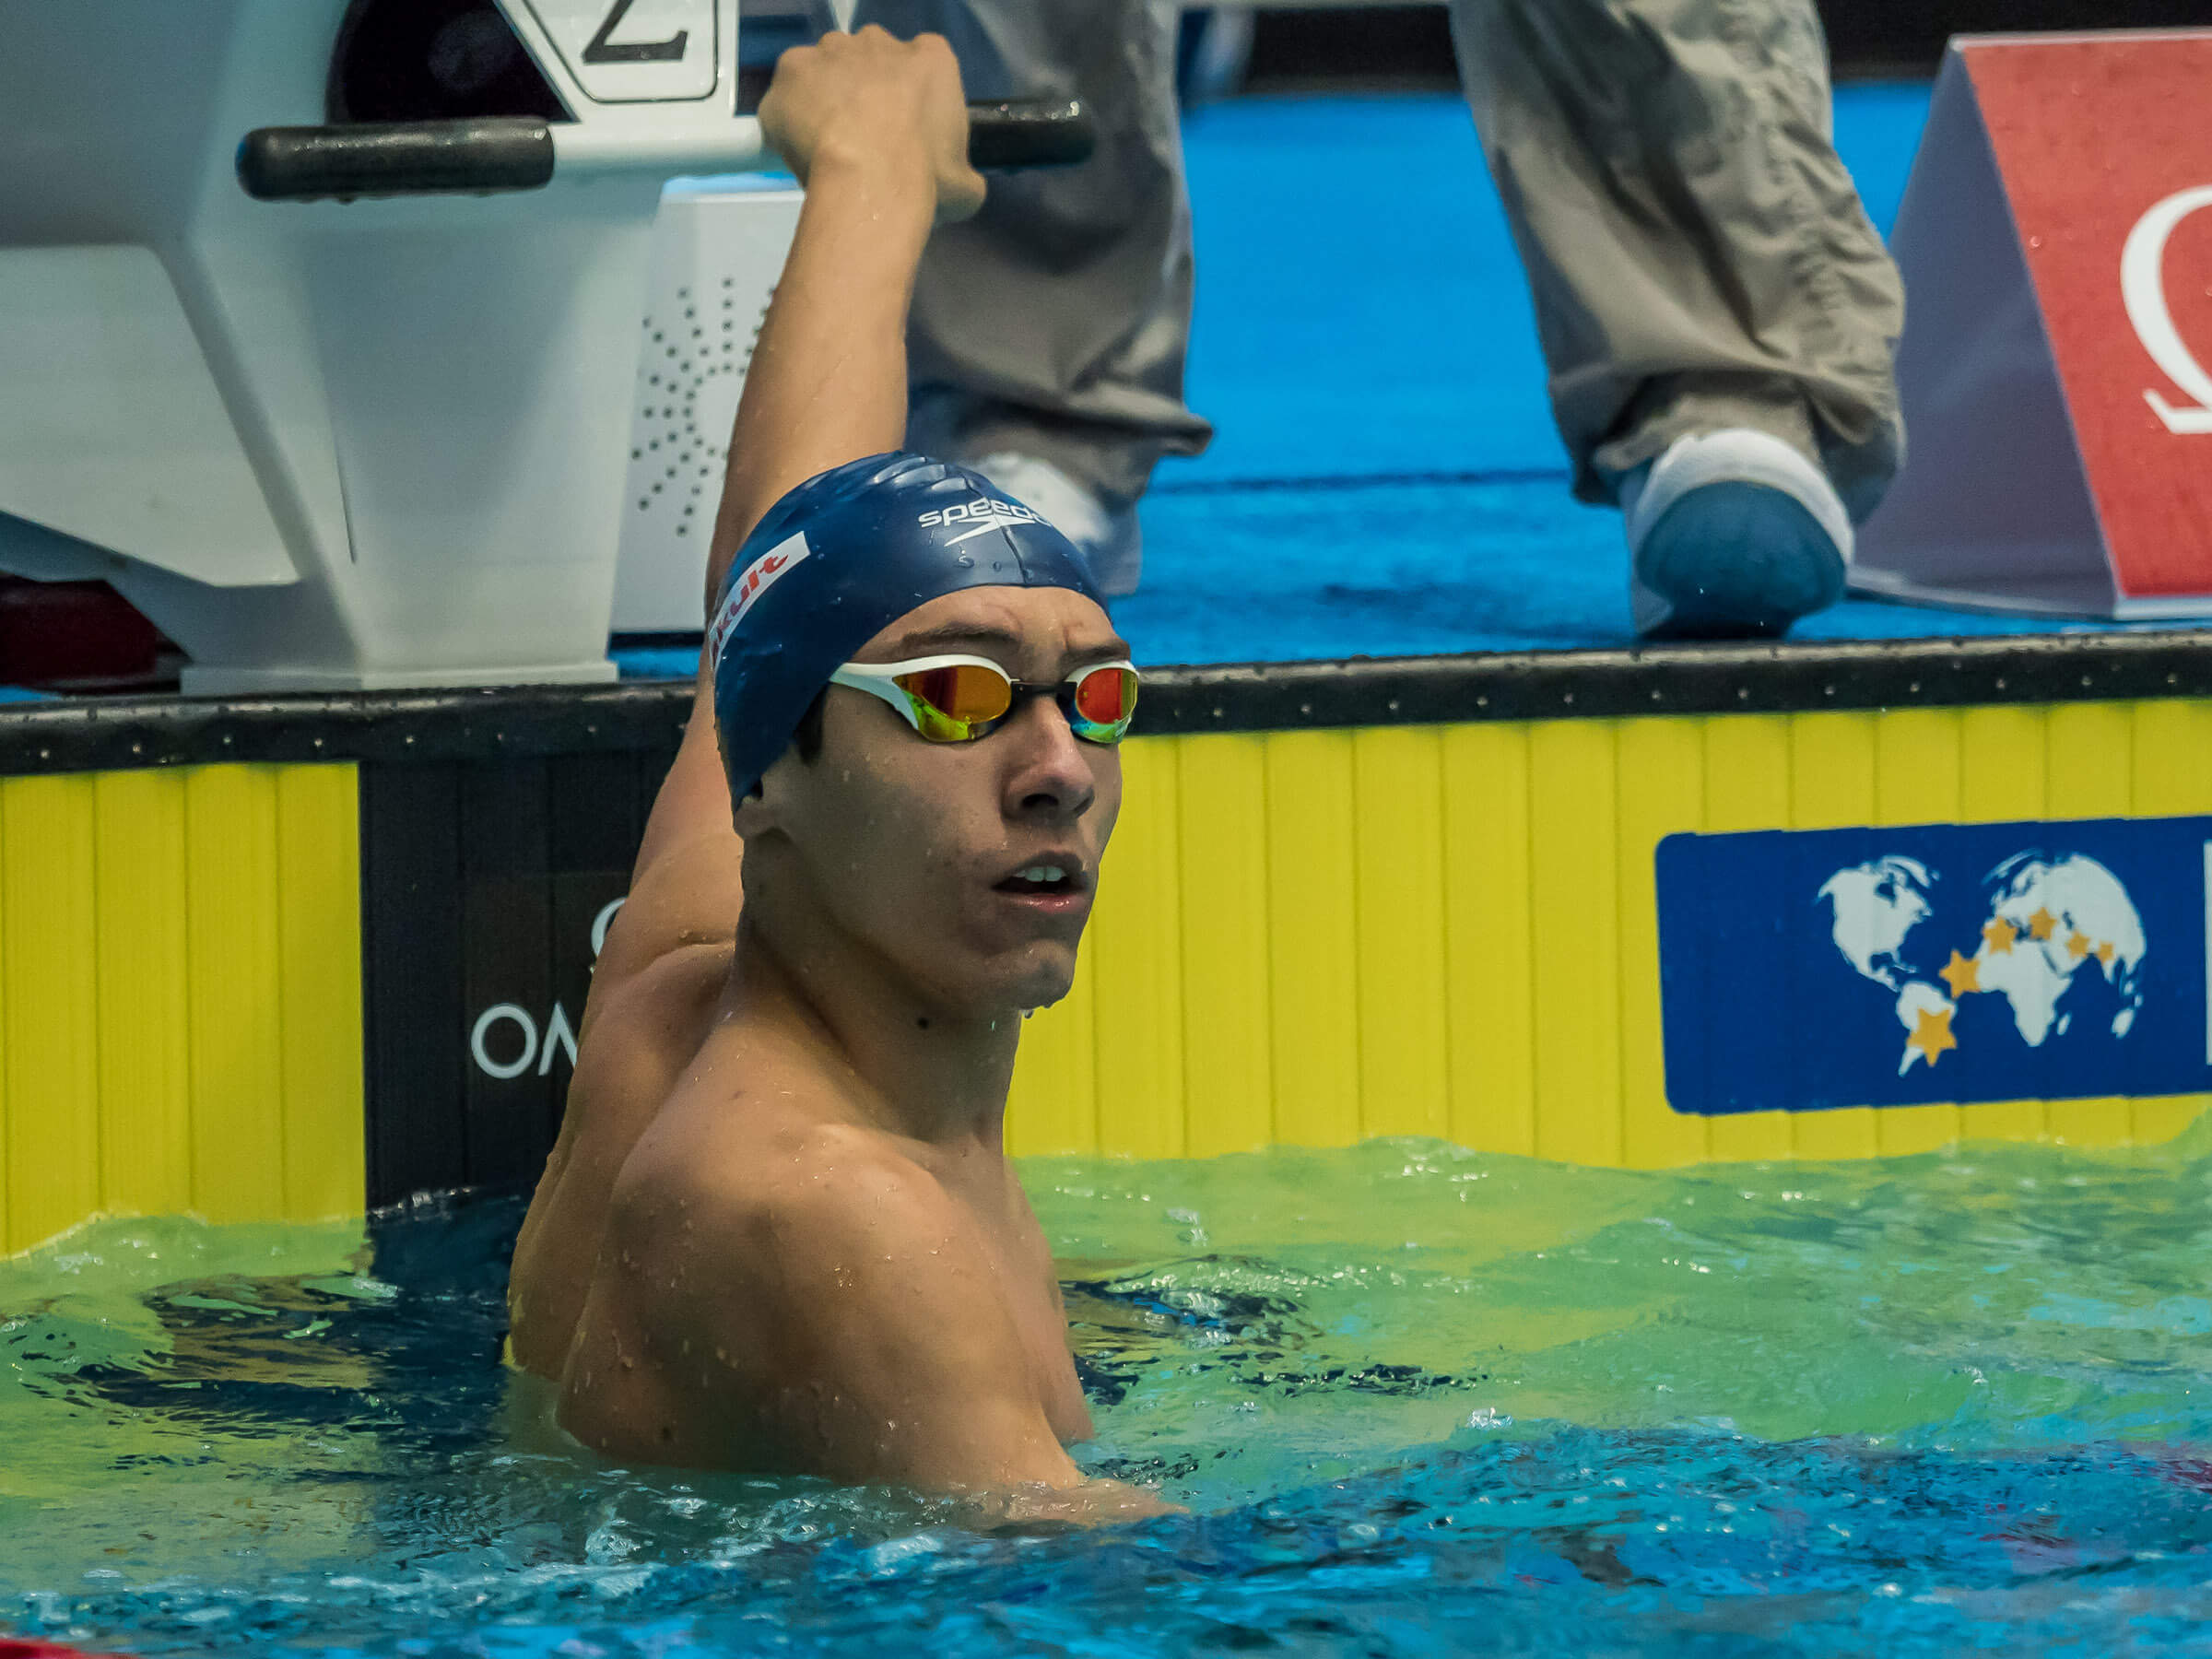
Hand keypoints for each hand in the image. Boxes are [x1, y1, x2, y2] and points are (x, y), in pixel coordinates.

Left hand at [759, 27, 987, 225]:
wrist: (871, 183)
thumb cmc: (926, 180)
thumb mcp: (965, 186)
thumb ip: (962, 173)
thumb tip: (961, 186)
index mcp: (931, 58)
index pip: (923, 64)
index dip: (910, 99)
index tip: (904, 131)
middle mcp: (879, 41)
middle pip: (870, 60)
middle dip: (866, 92)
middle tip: (865, 139)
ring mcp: (831, 50)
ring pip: (826, 69)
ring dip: (826, 98)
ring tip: (829, 145)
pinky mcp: (791, 69)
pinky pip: (788, 94)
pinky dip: (789, 116)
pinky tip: (801, 148)